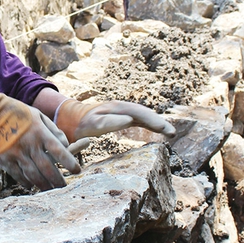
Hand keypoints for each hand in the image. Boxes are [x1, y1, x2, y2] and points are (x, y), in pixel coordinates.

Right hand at [0, 83, 79, 189]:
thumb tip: (66, 145)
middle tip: (64, 187)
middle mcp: (30, 145)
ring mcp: (17, 154)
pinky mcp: (5, 160)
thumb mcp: (39, 116)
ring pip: (34, 175)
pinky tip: (31, 186)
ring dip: (43, 185)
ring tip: (50, 190)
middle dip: (58, 180)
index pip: (59, 151)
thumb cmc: (20, 114)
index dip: (70, 163)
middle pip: (47, 168)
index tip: (77, 171)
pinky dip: (26, 182)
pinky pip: (18, 176)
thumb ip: (54, 130)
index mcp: (40, 133)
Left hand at [54, 99, 175, 142]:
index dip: (149, 121)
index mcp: (112, 110)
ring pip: (143, 115)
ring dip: (157, 123)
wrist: (71, 117)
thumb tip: (129, 120)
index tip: (161, 128)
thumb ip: (106, 123)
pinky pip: (140, 119)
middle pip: (142, 113)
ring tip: (171, 133)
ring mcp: (122, 111)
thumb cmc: (79, 125)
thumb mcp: (88, 125)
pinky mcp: (123, 116)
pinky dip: (152, 124)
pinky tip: (163, 131)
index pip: (134, 114)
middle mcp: (119, 108)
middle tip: (171, 133)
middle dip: (157, 122)